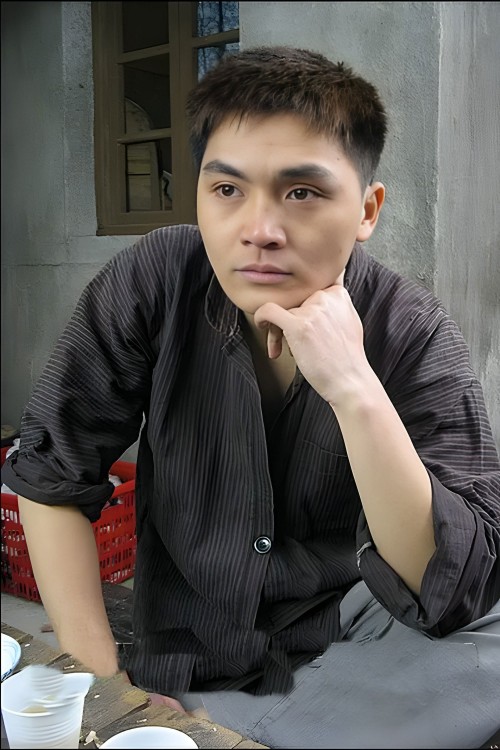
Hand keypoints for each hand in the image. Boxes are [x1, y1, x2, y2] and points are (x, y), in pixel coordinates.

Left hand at [253, 282, 370, 405]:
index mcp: (338, 294)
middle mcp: (326, 297)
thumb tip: (321, 296)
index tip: (300, 322)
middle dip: (289, 318)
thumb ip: (335, 306)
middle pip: (294, 300)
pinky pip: (269, 311)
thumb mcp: (349, 321)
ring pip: (282, 309)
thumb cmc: (346, 358)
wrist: (349, 381)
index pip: (308, 288)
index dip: (301, 306)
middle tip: (289, 339)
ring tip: (283, 348)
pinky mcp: (299, 325)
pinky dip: (261, 317)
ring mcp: (312, 310)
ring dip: (278, 329)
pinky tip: (262, 325)